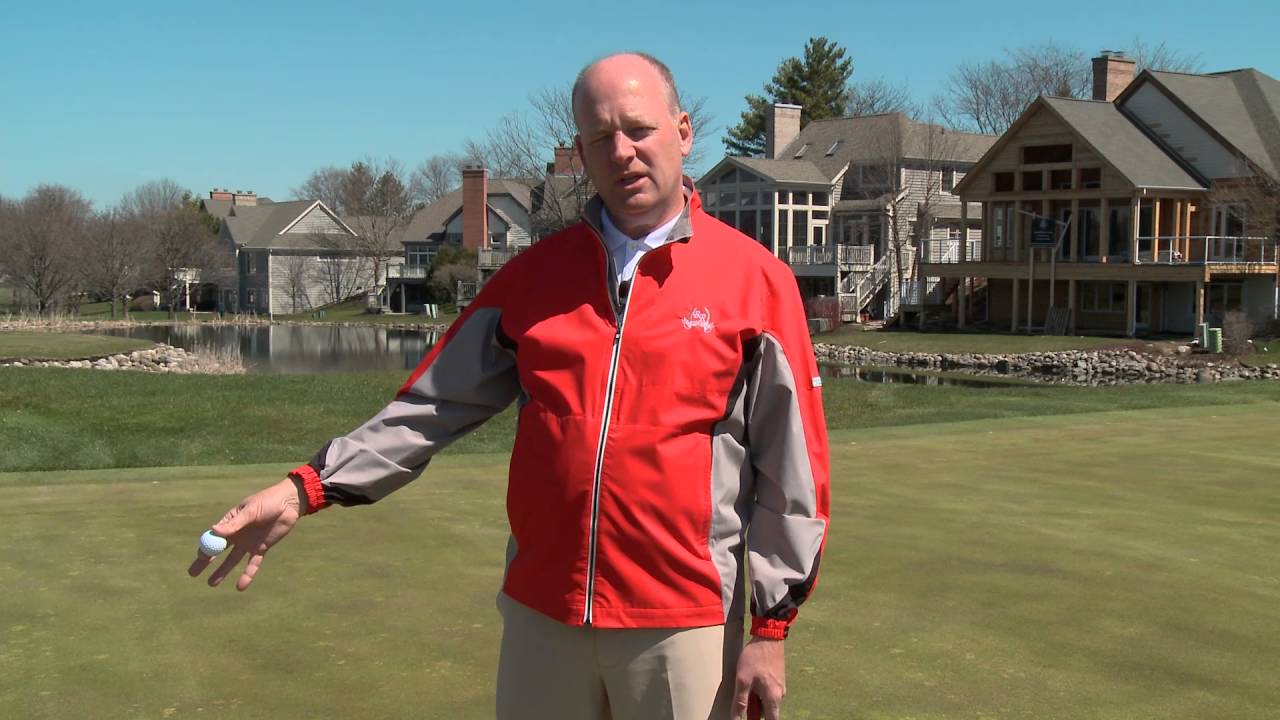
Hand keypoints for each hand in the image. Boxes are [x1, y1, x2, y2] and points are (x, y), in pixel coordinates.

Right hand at [187, 478, 302, 590]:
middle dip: (205, 562)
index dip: (206, 548)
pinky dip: (247, 575)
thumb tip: (214, 530)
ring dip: (222, 572)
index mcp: (230, 522)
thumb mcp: (251, 511)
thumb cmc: (268, 502)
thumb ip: (235, 523)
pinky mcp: (261, 549)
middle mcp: (237, 534)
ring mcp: (248, 543)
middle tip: (193, 574)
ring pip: (232, 560)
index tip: (200, 557)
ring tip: (211, 584)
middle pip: (218, 551)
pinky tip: (240, 587)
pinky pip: (252, 564)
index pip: (214, 537)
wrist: (289, 504)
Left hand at [732, 637, 785, 719]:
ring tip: (746, 684)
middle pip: (768, 711)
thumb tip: (736, 718)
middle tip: (744, 698)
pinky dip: (759, 690)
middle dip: (755, 709)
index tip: (749, 719)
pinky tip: (751, 679)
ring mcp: (780, 685)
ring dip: (756, 698)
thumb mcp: (743, 680)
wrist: (768, 636)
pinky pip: (769, 691)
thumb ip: (740, 701)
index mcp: (773, 698)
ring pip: (767, 700)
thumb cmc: (755, 657)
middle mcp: (780, 694)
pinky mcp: (778, 678)